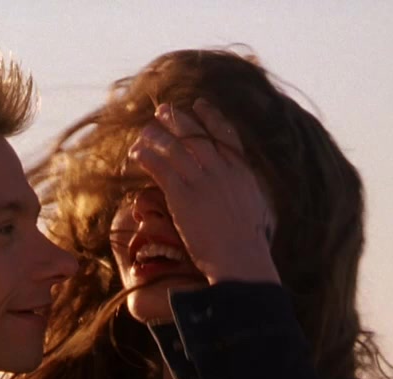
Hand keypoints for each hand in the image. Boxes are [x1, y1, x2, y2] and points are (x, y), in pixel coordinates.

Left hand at [127, 98, 279, 284]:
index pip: (226, 135)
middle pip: (196, 135)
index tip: (199, 105)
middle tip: (162, 112)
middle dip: (177, 120)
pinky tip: (136, 153)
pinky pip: (160, 168)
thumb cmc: (249, 244)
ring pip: (175, 148)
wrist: (240, 260)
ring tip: (144, 131)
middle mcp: (222, 170)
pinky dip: (147, 157)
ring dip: (156, 136)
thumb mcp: (257, 209)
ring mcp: (202, 181)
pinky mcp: (182, 195)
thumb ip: (246, 192)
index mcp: (242, 172)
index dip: (211, 117)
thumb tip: (245, 190)